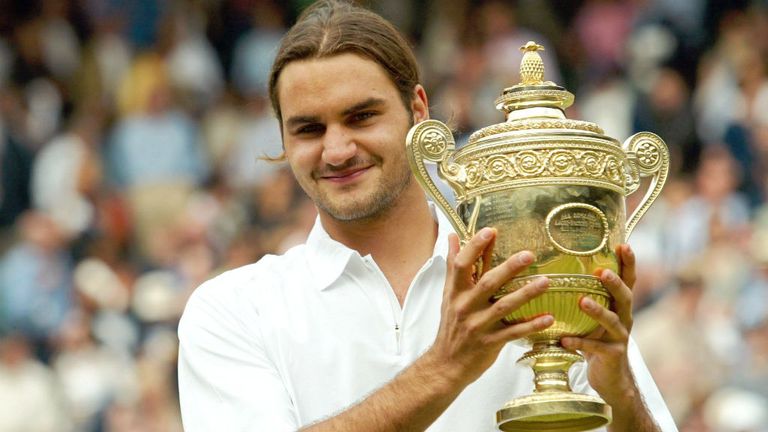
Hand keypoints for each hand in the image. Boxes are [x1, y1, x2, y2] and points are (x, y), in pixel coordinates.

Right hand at [428, 228, 553, 385]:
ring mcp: (478, 325)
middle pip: (488, 283)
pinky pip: (514, 332)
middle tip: (529, 254)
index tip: (491, 231)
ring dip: (526, 293)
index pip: (462, 265)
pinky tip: (548, 318)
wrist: (446, 363)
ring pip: (504, 306)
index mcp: (455, 292)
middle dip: (508, 268)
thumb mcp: (448, 294)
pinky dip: (531, 325)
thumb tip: (453, 236)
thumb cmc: (450, 325)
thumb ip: (453, 265)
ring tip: (546, 282)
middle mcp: (466, 306)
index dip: (475, 247)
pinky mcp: (490, 343)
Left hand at [561, 244, 637, 404]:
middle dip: (615, 284)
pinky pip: (595, 348)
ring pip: (612, 321)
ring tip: (582, 302)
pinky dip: (579, 343)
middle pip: (625, 297)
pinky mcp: (612, 355)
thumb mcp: (594, 317)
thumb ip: (584, 297)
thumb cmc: (597, 340)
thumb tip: (555, 270)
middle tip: (602, 272)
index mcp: (619, 306)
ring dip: (597, 311)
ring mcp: (620, 337)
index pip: (628, 280)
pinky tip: (564, 340)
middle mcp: (624, 318)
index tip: (624, 245)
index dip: (628, 263)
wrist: (611, 378)